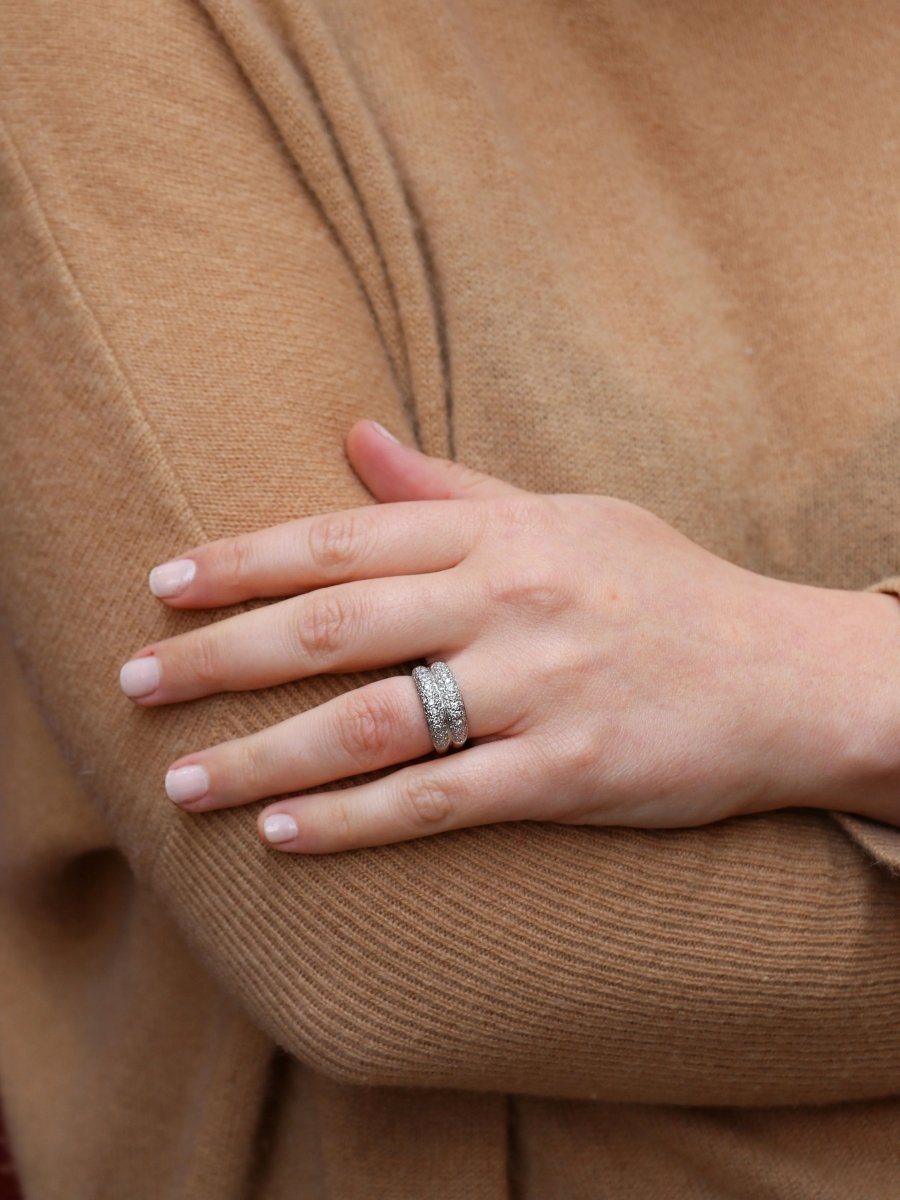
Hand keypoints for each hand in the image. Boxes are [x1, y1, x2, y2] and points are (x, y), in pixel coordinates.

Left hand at [117, 419, 887, 851]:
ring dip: (265, 753)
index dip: (243, 560)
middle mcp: (513, 602)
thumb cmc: (668, 591)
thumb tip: (355, 438)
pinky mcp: (569, 775)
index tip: (163, 585)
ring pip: (373, 721)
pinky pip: (440, 801)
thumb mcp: (569, 517)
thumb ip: (456, 490)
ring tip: (184, 781)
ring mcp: (541, 689)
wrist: (789, 676)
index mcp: (506, 534)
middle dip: (221, 655)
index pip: (345, 539)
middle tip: (136, 680)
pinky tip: (283, 834)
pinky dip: (353, 820)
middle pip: (335, 626)